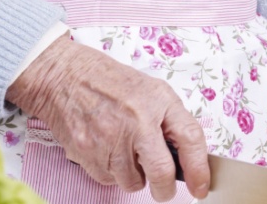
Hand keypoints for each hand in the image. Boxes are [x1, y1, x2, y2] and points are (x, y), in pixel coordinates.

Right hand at [7, 35, 211, 199]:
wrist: (65, 77)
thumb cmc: (111, 82)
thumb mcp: (151, 90)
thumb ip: (170, 121)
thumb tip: (185, 157)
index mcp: (159, 102)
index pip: (190, 139)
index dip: (199, 169)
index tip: (201, 186)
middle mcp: (137, 122)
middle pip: (161, 173)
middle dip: (165, 189)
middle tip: (164, 189)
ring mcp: (110, 141)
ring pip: (133, 182)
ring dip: (134, 176)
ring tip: (125, 150)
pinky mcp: (88, 155)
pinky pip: (109, 180)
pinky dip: (112, 172)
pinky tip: (106, 149)